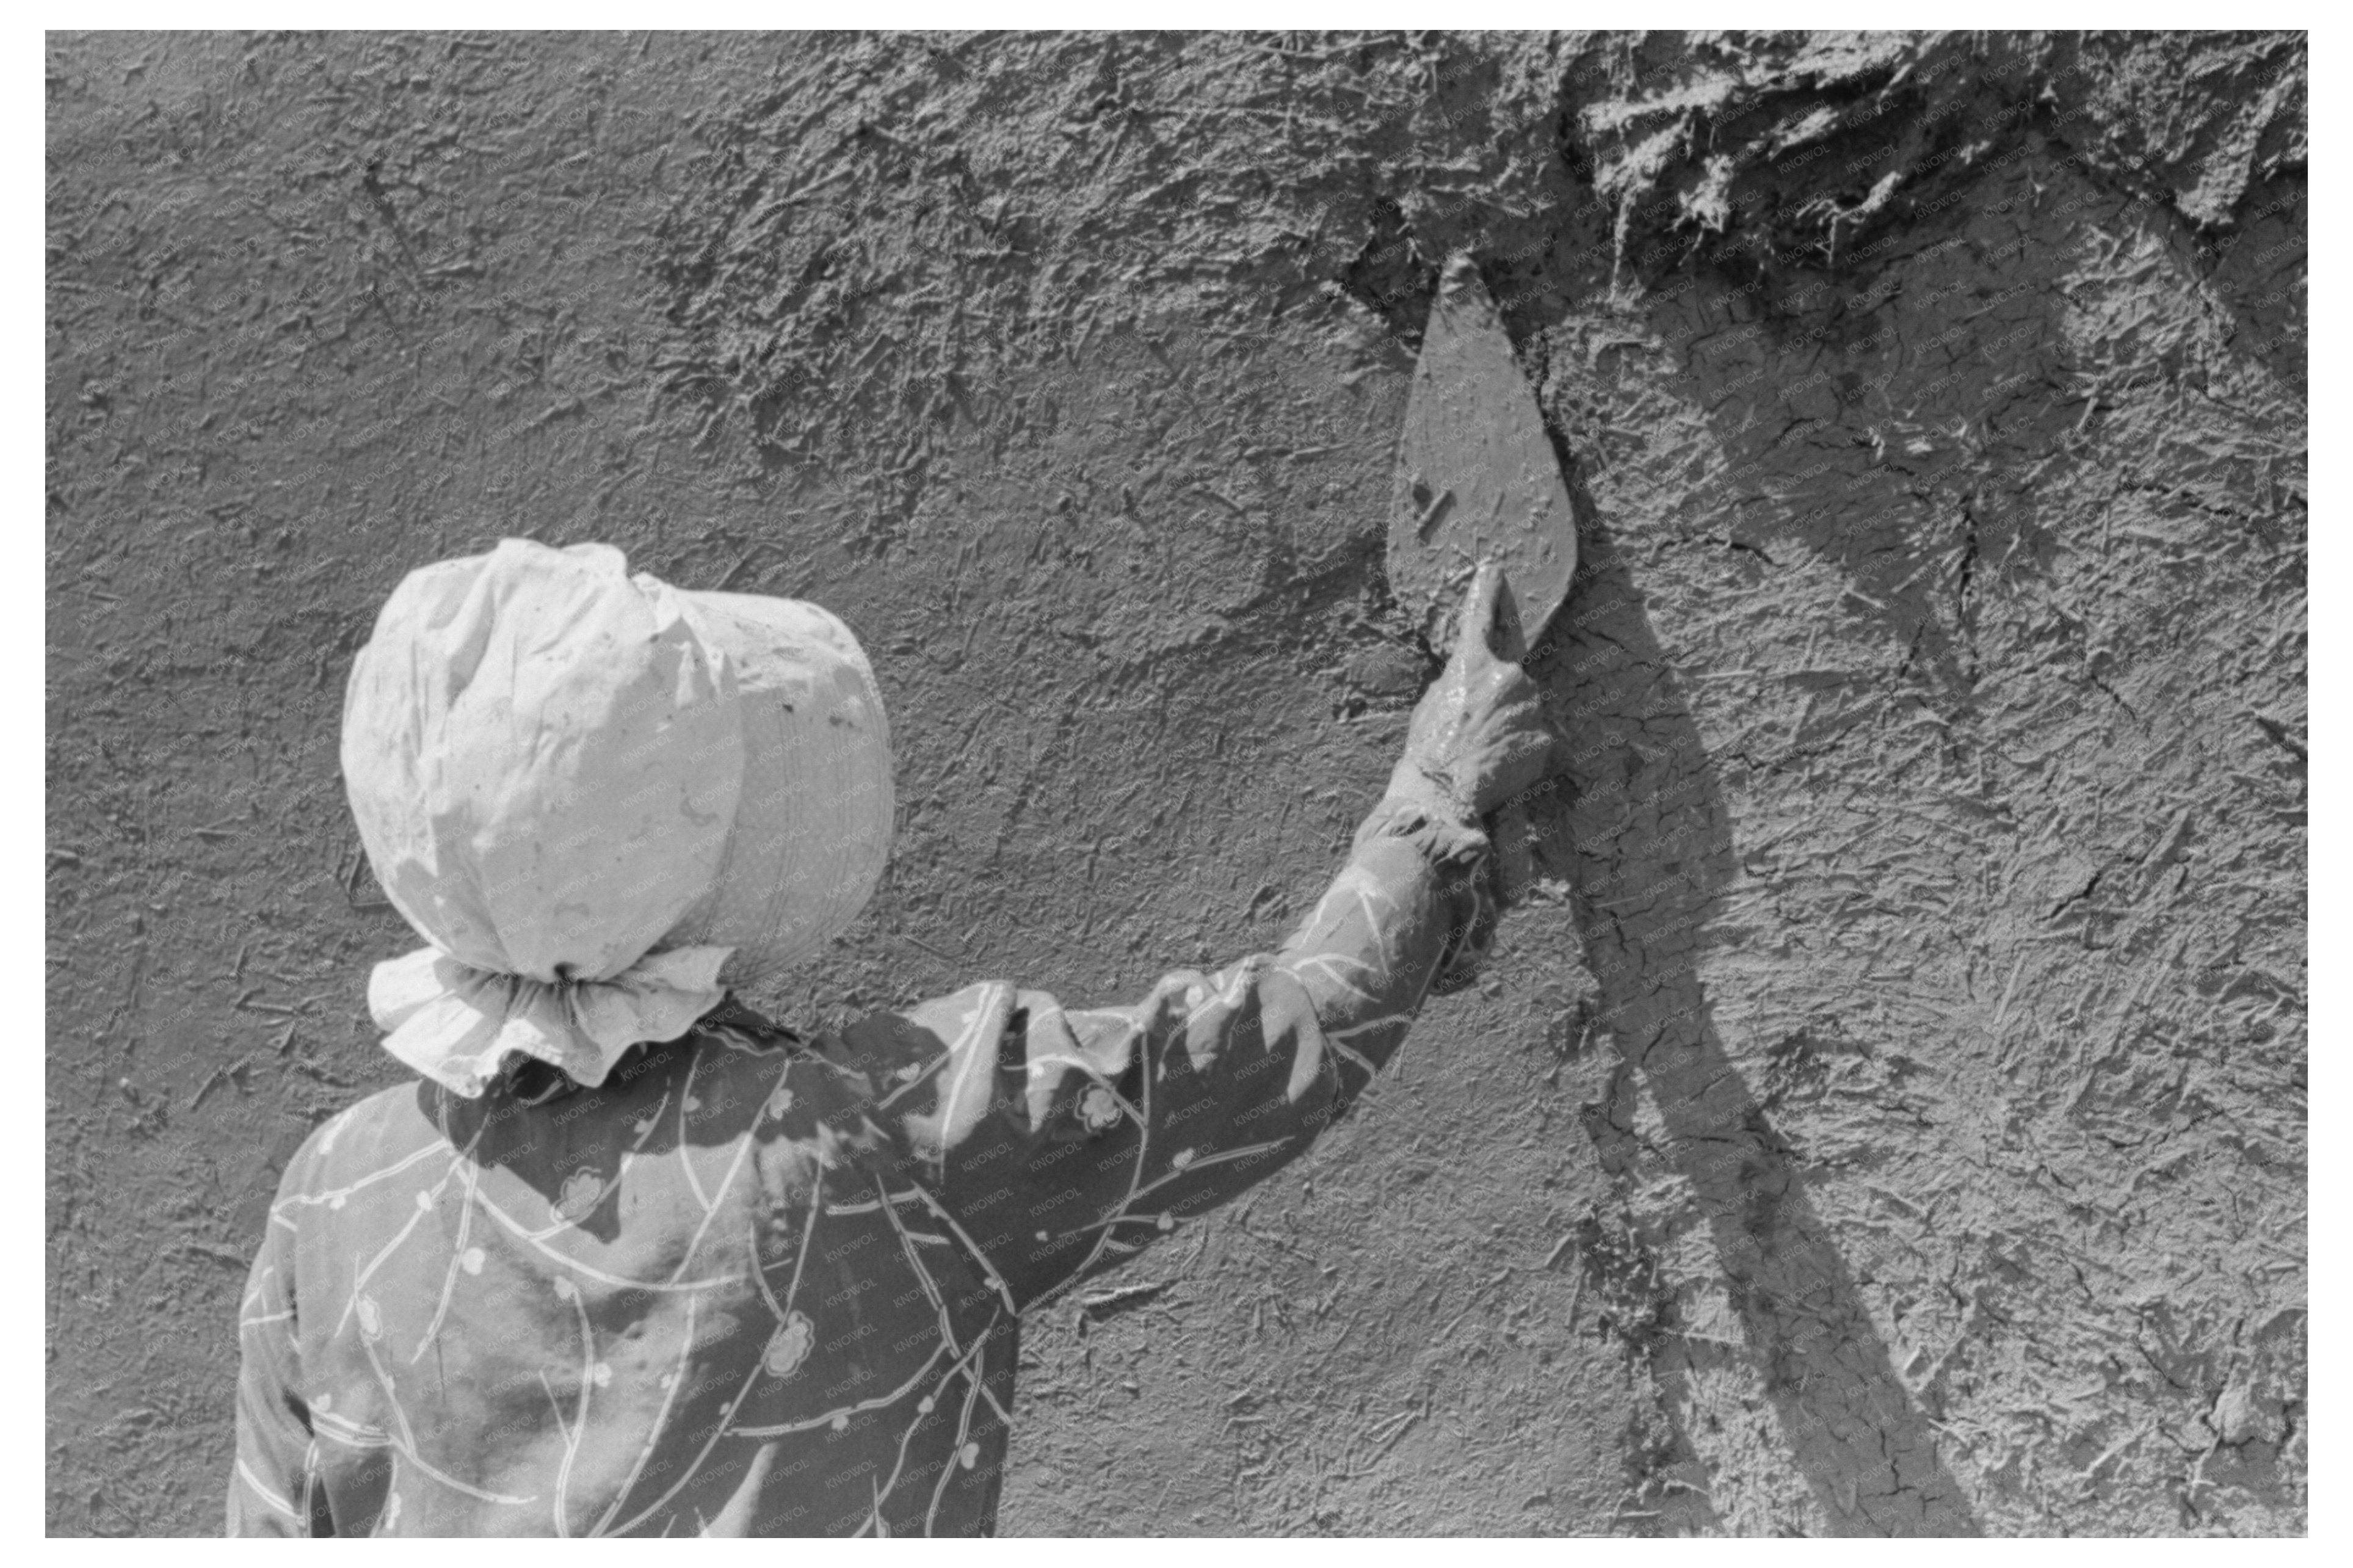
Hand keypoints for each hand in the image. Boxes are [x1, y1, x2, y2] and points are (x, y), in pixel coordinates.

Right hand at [1387, 562, 1560, 816]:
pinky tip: (1498, 766)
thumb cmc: (1428, 749)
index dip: (1486, 591)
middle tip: (1473, 729)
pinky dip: (1519, 750)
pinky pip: (1534, 738)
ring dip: (1510, 726)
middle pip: (1511, 680)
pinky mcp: (1545, 738)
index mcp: (1473, 663)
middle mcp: (1509, 677)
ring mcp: (1531, 708)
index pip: (1480, 617)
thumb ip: (1458, 681)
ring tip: (1483, 752)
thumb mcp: (1432, 702)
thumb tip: (1472, 682)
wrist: (1441, 792)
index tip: (1495, 568)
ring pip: (1525, 710)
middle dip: (1497, 700)